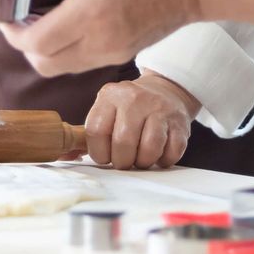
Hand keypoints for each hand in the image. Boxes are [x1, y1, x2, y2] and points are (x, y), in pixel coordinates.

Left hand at [0, 0, 199, 76]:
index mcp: (89, 12)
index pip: (36, 42)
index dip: (13, 33)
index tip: (8, 16)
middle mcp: (98, 41)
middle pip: (44, 63)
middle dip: (25, 46)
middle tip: (22, 20)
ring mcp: (111, 52)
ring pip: (62, 67)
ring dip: (46, 50)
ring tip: (44, 21)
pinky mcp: (122, 54)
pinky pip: (82, 63)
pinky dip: (67, 51)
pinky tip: (70, 24)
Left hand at [84, 71, 199, 169]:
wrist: (166, 91)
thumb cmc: (130, 110)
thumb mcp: (109, 108)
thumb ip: (95, 129)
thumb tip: (74, 154)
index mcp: (111, 95)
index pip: (96, 131)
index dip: (99, 152)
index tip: (105, 156)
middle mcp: (135, 98)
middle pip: (123, 143)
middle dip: (122, 161)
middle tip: (125, 159)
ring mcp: (160, 109)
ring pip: (149, 149)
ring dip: (143, 162)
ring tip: (141, 156)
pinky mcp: (179, 122)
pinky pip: (170, 153)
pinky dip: (163, 160)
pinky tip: (159, 151)